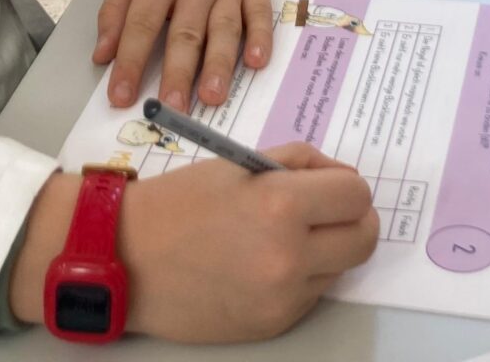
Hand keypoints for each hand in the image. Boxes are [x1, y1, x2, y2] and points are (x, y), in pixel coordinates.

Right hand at [9, 144, 379, 339]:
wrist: (125, 260)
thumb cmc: (177, 204)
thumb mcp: (238, 166)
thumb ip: (296, 164)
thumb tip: (337, 176)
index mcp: (281, 205)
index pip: (356, 194)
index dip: (345, 184)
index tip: (328, 184)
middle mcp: (290, 256)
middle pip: (364, 238)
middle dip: (351, 219)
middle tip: (324, 211)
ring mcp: (283, 297)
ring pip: (340, 268)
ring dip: (325, 250)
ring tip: (283, 236)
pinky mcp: (273, 325)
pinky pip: (310, 295)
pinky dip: (300, 277)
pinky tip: (262, 263)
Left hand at [94, 0, 271, 112]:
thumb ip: (115, 9)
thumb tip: (102, 56)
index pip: (142, 24)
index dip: (130, 62)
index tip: (120, 97)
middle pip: (185, 31)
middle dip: (177, 73)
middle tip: (171, 108)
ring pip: (224, 27)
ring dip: (218, 63)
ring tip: (212, 96)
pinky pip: (260, 11)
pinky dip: (262, 36)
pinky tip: (258, 61)